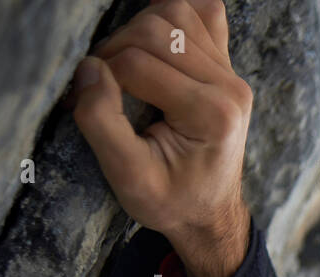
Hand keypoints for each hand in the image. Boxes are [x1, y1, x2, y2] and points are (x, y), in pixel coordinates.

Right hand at [72, 0, 251, 276]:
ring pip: (175, 13)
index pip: (136, 62)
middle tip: (103, 89)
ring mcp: (232, 74)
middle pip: (155, 29)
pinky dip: (172, 17)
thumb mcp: (129, 178)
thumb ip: (102, 121)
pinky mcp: (226, 68)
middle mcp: (230, 87)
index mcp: (211, 114)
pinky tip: (155, 43)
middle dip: (114, 51)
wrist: (209, 214)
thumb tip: (88, 68)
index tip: (88, 105)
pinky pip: (202, 14)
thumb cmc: (172, 201)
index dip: (100, 76)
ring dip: (138, 32)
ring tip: (125, 70)